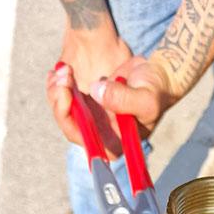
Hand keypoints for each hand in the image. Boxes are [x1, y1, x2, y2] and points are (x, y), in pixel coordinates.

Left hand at [47, 50, 177, 158]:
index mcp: (115, 144)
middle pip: (69, 125)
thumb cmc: (156, 90)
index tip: (67, 94)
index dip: (69, 120)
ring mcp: (93, 120)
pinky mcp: (88, 104)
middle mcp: (101, 136)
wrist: (157, 75)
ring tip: (65, 69)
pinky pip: (66, 99)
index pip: (85, 140)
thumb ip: (123, 98)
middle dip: (60, 100)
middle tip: (64, 75)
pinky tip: (58, 71)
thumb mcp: (146, 97)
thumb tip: (97, 92)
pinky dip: (58, 85)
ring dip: (57, 90)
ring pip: (63, 111)